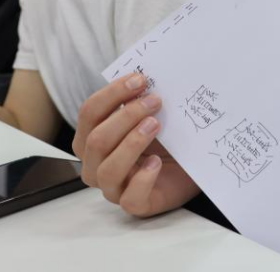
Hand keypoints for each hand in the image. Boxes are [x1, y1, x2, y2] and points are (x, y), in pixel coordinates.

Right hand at [74, 73, 199, 216]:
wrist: (191, 166)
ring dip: (132, 143)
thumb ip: (141, 98)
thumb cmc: (164, 139)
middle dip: (125, 116)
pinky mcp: (135, 205)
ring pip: (108, 169)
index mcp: (92, 138)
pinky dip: (143, 178)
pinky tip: (157, 162)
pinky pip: (130, 198)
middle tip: (155, 100)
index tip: (140, 80)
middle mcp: (96, 164)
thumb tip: (145, 74)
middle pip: (96, 140)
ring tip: (155, 125)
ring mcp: (114, 188)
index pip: (89, 113)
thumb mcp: (151, 115)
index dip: (111, 94)